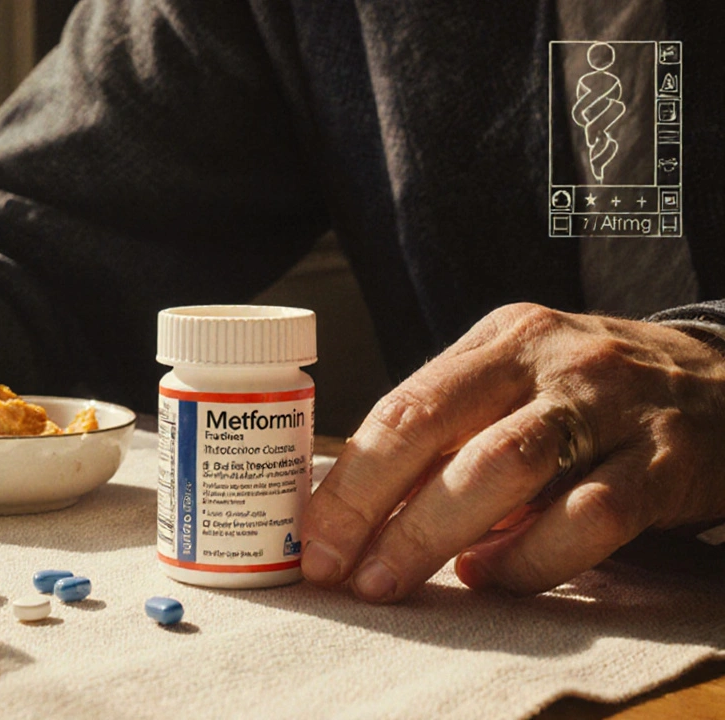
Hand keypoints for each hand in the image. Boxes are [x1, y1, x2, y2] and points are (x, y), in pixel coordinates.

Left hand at [299, 303, 724, 601]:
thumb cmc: (593, 398)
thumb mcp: (519, 387)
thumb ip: (448, 433)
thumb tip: (351, 508)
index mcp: (499, 340)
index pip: (402, 405)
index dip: (349, 478)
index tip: (311, 538)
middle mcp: (549, 360)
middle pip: (435, 428)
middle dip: (370, 505)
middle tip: (338, 569)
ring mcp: (610, 406)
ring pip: (504, 468)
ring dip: (434, 534)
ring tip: (393, 580)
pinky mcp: (665, 460)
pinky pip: (588, 517)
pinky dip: (531, 558)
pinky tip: (496, 577)